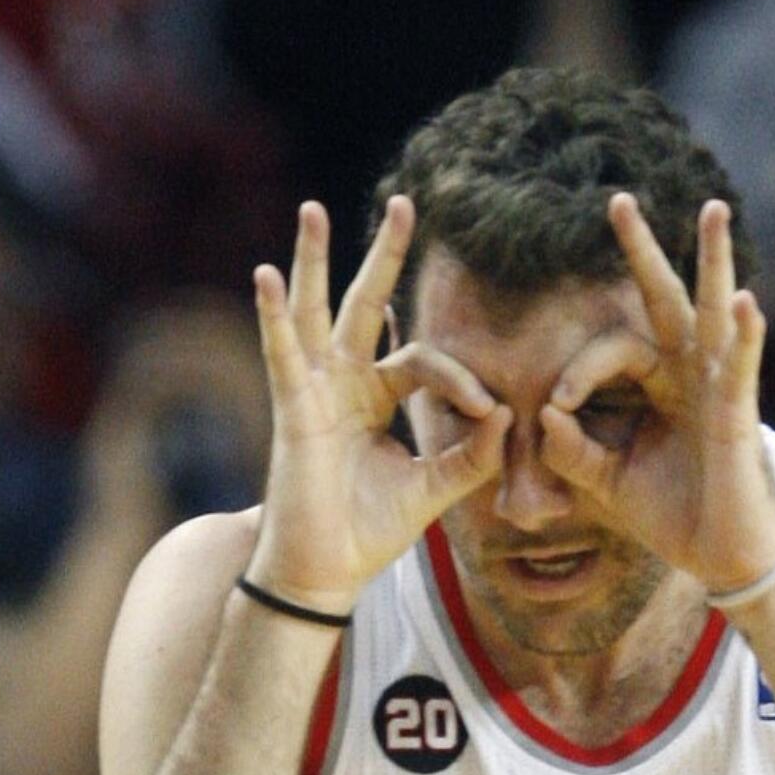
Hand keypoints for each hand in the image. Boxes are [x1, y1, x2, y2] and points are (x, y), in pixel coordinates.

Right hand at [246, 198, 511, 611]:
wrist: (327, 572)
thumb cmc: (370, 532)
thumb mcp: (434, 491)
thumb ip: (473, 457)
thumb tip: (508, 415)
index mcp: (376, 399)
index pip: (424, 362)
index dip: (461, 379)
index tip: (489, 409)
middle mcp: (344, 383)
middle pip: (366, 305)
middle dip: (384, 255)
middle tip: (405, 203)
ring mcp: (314, 390)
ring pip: (317, 311)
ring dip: (314, 260)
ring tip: (313, 209)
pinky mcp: (293, 408)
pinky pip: (283, 352)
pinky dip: (274, 315)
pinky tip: (267, 274)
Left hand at [539, 194, 774, 592]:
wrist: (720, 558)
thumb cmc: (675, 516)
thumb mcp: (609, 482)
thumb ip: (573, 451)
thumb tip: (545, 418)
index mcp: (658, 386)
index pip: (612, 350)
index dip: (577, 372)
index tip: (560, 409)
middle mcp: (688, 375)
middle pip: (663, 300)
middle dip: (641, 251)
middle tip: (616, 200)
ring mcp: (717, 388)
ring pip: (711, 312)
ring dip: (712, 260)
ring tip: (712, 209)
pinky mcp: (737, 414)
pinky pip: (741, 367)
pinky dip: (746, 336)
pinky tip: (746, 301)